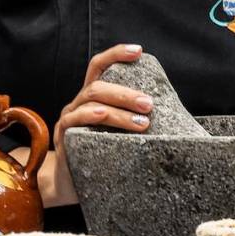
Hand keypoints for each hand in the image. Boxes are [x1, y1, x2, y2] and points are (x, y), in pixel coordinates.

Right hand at [37, 43, 154, 207]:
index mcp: (93, 98)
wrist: (70, 184)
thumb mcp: (116, 133)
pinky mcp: (63, 137)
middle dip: (126, 92)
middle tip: (149, 104)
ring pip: (91, 101)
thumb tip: (170, 114)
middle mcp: (78, 104)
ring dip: (119, 110)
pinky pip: (75, 120)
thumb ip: (132, 119)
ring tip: (143, 122)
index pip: (100, 66)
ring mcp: (69, 119)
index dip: (116, 54)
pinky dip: (91, 115)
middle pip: (98, 85)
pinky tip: (105, 115)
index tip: (139, 51)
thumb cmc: (100, 156)